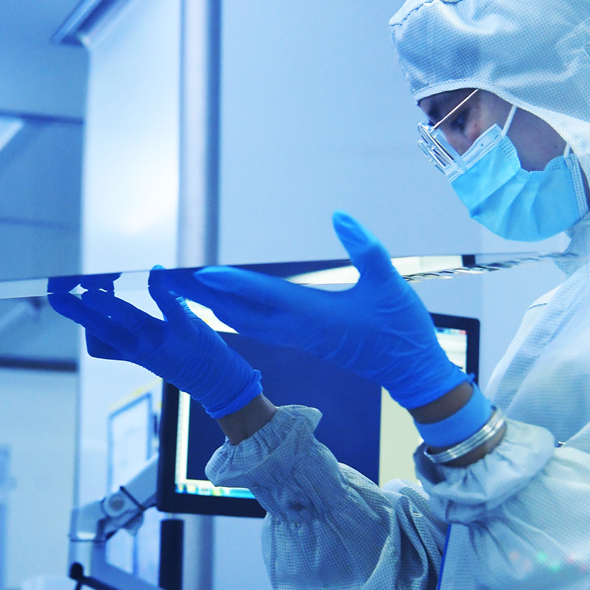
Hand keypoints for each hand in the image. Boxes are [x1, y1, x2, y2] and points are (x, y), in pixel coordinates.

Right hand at [47, 269, 261, 418]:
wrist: (219, 382)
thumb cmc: (185, 359)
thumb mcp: (151, 350)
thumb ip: (135, 328)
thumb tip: (118, 298)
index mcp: (132, 354)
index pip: (97, 345)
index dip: (87, 325)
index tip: (82, 301)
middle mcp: (143, 350)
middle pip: (103, 332)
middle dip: (79, 315)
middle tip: (57, 297)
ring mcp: (164, 341)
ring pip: (129, 322)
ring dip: (109, 306)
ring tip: (92, 291)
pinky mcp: (187, 332)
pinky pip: (170, 310)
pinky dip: (162, 292)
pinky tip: (154, 273)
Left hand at [161, 213, 467, 408]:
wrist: (411, 373)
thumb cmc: (403, 330)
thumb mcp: (389, 282)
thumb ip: (364, 248)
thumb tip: (339, 216)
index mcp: (317, 317)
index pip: (265, 297)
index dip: (233, 284)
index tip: (202, 274)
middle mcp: (302, 330)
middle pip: (244, 315)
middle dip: (210, 298)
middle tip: (177, 283)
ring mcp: (303, 338)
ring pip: (250, 324)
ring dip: (220, 307)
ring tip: (194, 292)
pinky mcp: (309, 341)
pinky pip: (263, 329)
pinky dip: (240, 316)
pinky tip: (231, 308)